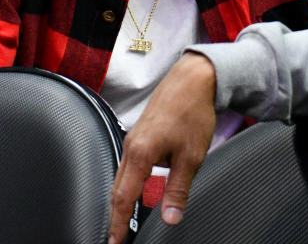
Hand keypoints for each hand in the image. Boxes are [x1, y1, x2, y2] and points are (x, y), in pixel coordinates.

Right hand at [107, 52, 217, 243]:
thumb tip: (170, 218)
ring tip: (121, 221)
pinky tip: (133, 189)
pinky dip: (127, 182)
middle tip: (114, 238)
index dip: (118, 224)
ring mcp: (134, 138)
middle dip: (115, 216)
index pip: (123, 198)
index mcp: (141, 154)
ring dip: (121, 200)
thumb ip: (178, 190)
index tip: (115, 243)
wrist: (192, 79)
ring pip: (121, 176)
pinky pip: (128, 164)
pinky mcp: (140, 133)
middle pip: (117, 189)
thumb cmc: (192, 112)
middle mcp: (131, 146)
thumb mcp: (191, 157)